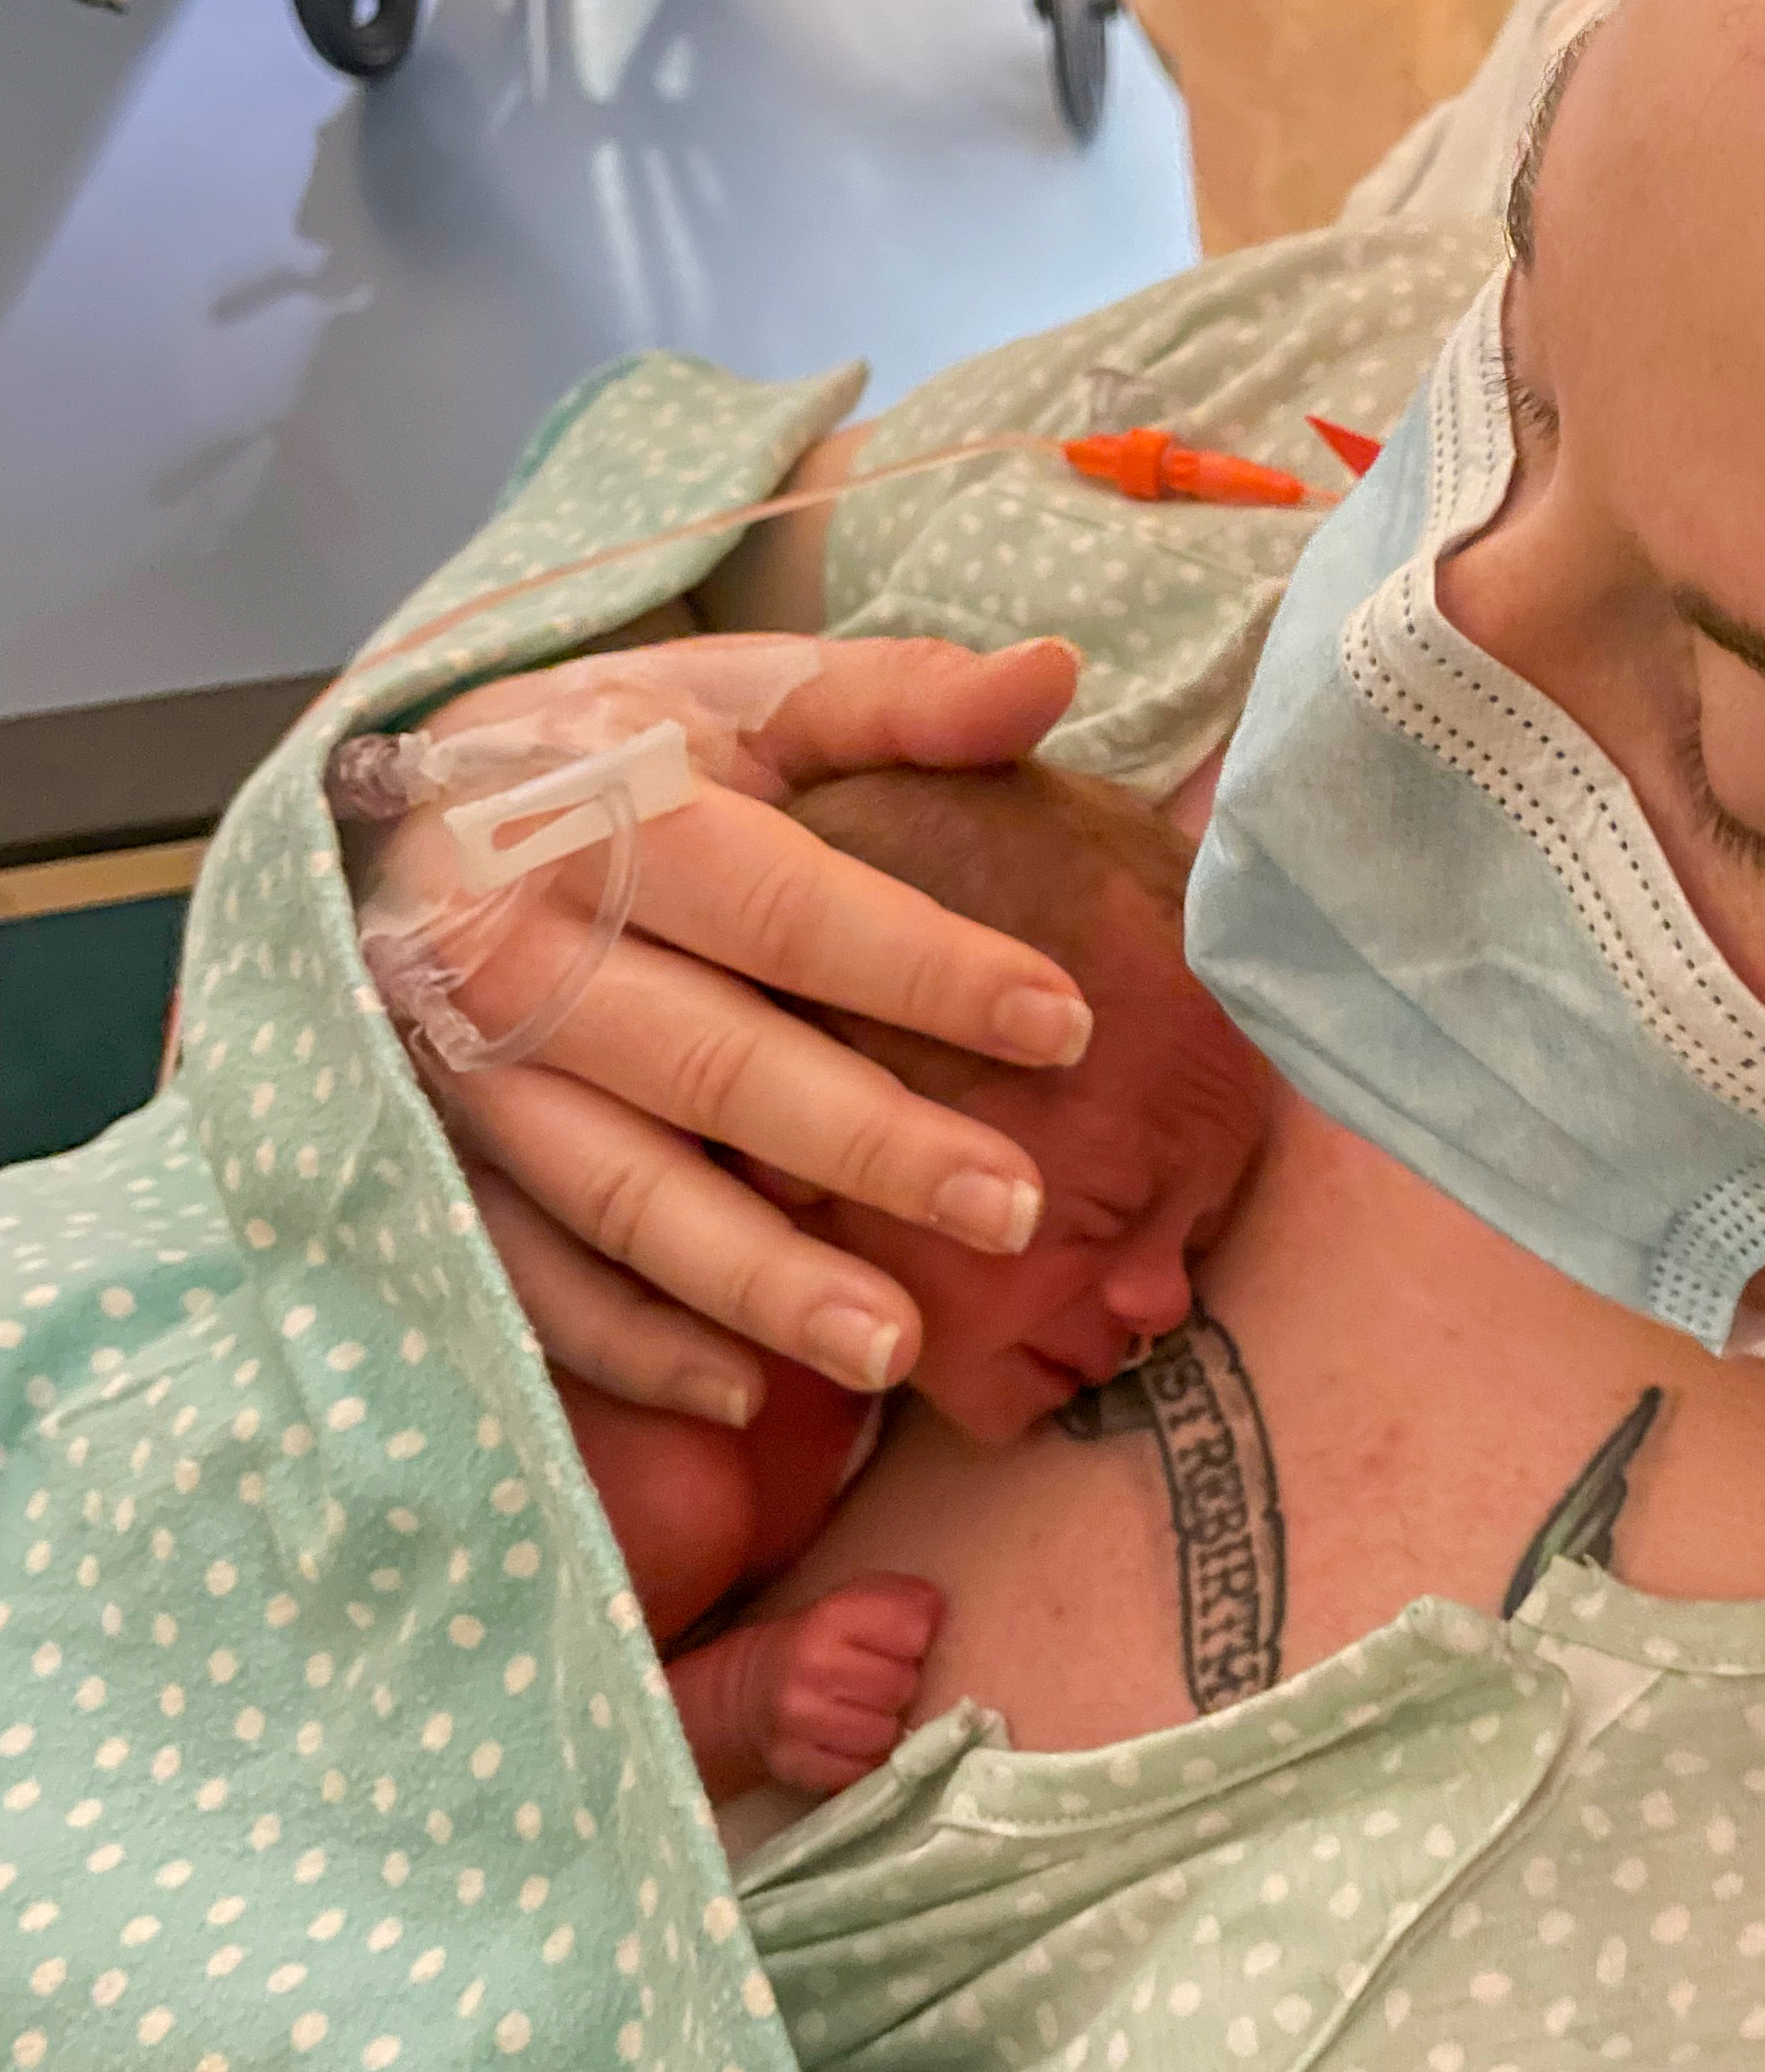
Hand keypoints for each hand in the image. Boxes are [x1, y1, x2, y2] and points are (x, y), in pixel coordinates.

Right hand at [396, 633, 1090, 1409]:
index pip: (784, 905)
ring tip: (896, 1349)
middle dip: (869, 1144)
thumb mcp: (740, 697)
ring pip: (623, 1194)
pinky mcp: (439, 1167)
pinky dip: (631, 1348)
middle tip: (1019, 1212)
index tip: (1063, 1020)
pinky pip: (531, 1279)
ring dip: (758, 1281)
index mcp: (604, 816)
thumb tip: (1052, 674)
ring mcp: (467, 1076)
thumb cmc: (616, 757)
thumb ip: (895, 700)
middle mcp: (520, 952)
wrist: (394, 814)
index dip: (923, 965)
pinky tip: (744, 1397)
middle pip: (714, 1064)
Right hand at [668, 1579, 945, 1799]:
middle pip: (902, 1685)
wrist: (749, 1691)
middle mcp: (812, 1665)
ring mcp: (799, 1719)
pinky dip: (865, 1759)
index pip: (913, 1629)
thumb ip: (903, 1597)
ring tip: (865, 1711)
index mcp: (831, 1615)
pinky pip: (863, 1771)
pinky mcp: (796, 1763)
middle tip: (880, 1681)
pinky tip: (850, 1740)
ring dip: (885, 1725)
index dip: (915, 1638)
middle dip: (901, 1685)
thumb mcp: (854, 1601)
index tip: (900, 1643)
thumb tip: (938, 1612)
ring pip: (885, 1733)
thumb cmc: (819, 1642)